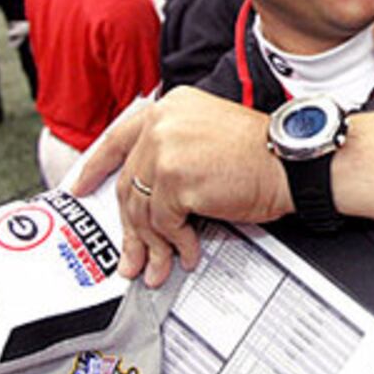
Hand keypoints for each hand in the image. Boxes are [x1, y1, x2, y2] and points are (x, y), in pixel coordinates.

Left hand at [72, 89, 290, 287]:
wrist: (292, 162)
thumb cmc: (263, 153)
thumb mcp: (210, 133)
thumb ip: (174, 147)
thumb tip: (147, 189)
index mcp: (170, 107)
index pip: (118, 138)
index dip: (95, 167)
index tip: (80, 187)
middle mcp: (162, 124)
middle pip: (128, 183)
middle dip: (129, 227)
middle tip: (130, 254)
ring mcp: (166, 150)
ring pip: (141, 210)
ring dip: (151, 244)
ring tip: (158, 265)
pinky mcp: (175, 180)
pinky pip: (164, 223)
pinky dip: (174, 244)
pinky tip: (186, 253)